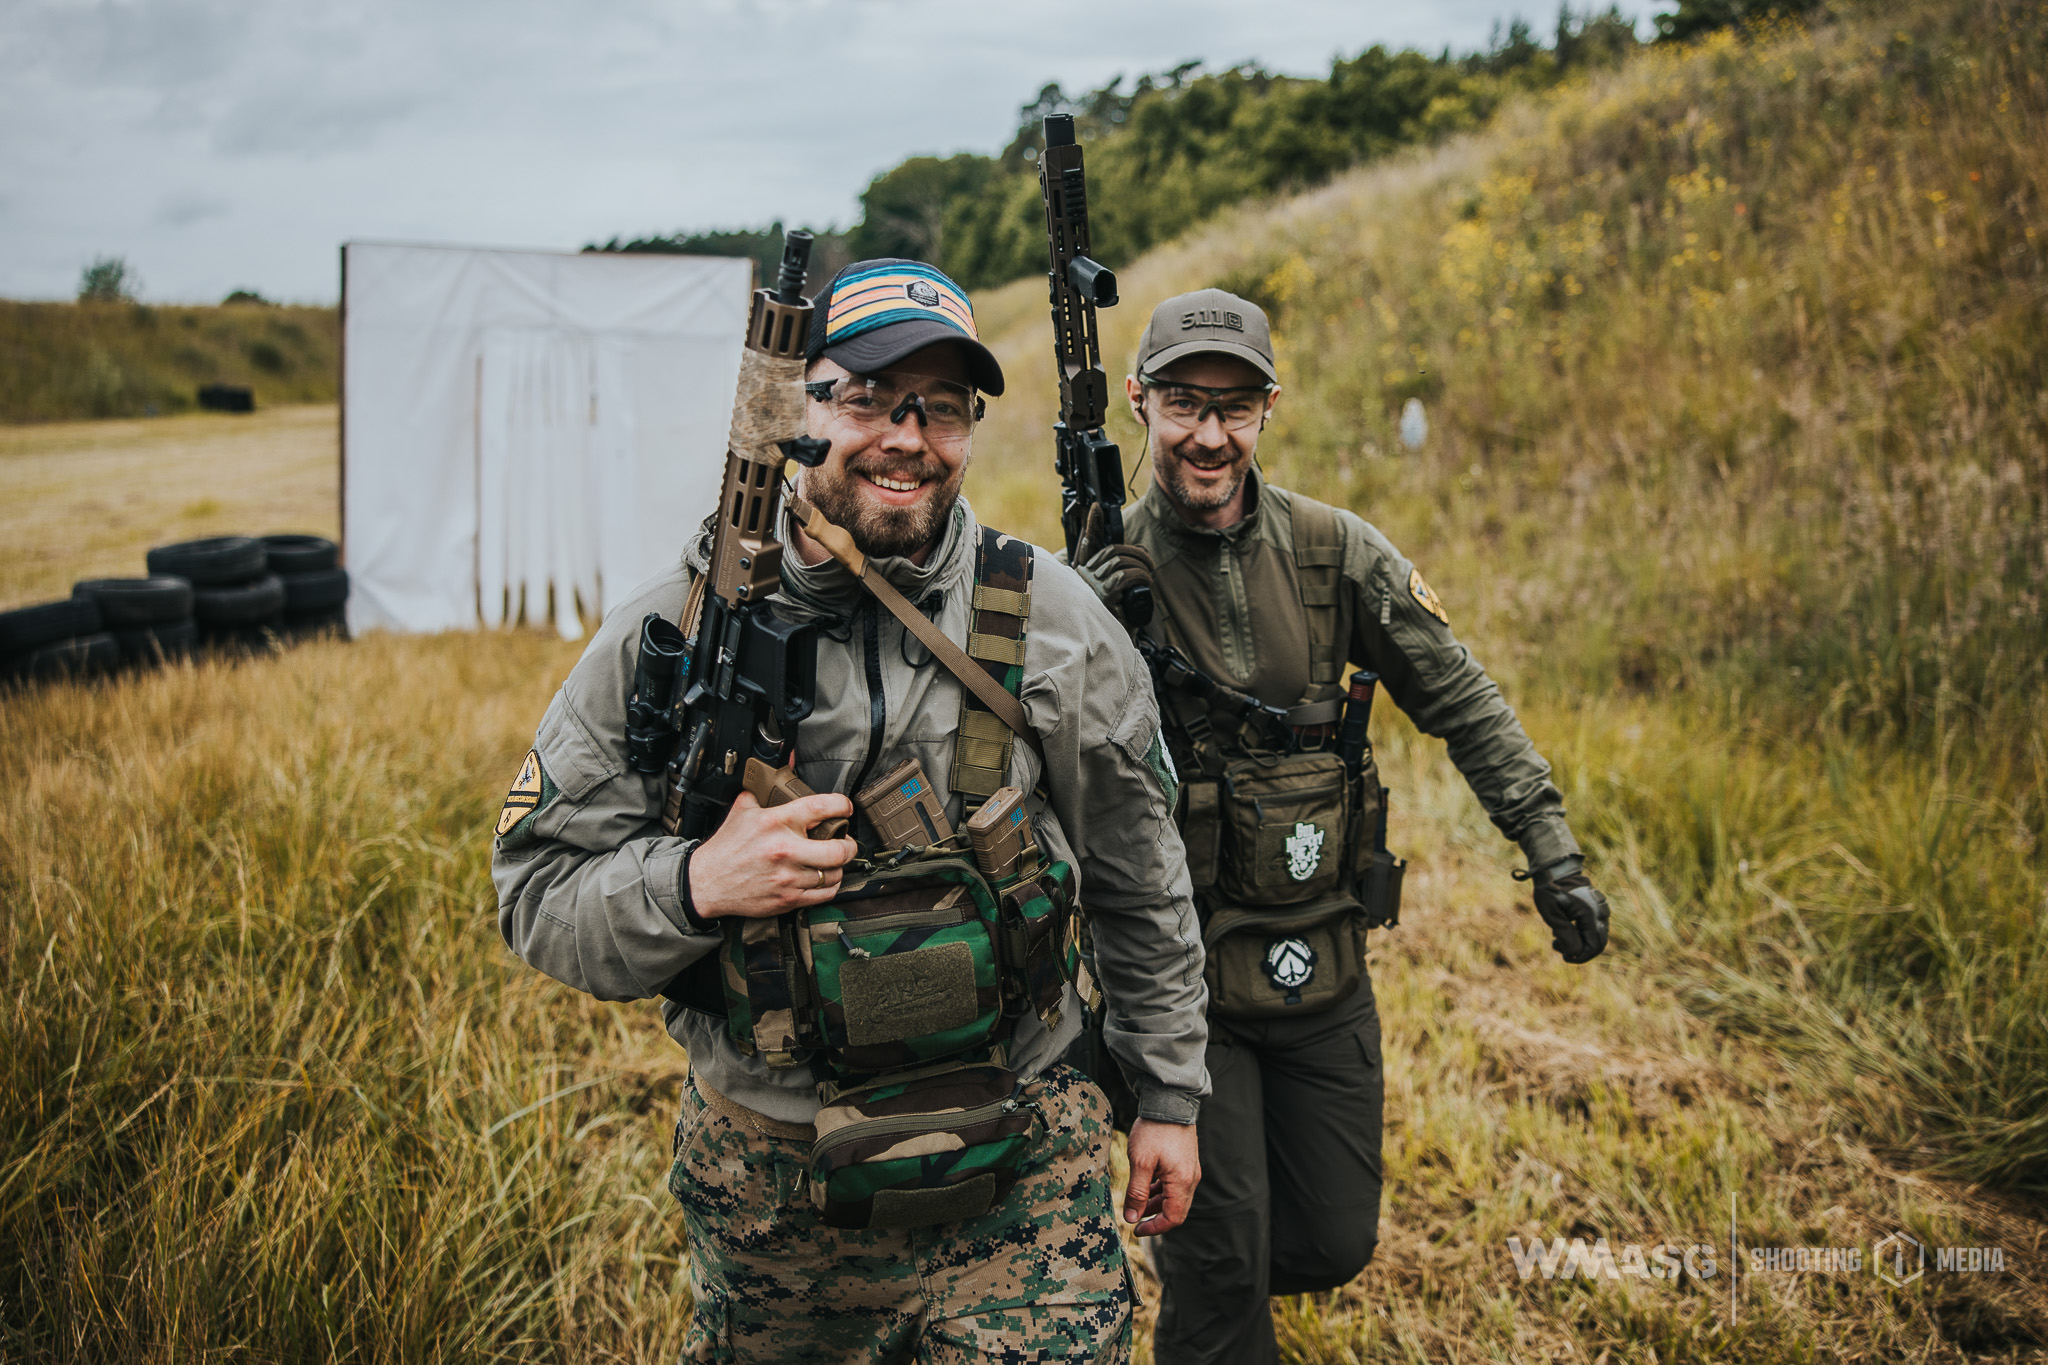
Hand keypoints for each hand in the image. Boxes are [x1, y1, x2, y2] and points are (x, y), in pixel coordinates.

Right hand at [688, 790, 856, 919]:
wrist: (707, 883)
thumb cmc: (726, 849)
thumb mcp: (742, 811)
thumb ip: (762, 791)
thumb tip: (777, 769)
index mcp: (775, 823)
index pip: (820, 807)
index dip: (841, 805)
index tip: (845, 808)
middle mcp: (785, 850)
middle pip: (839, 849)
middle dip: (850, 845)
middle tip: (847, 842)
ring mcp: (788, 877)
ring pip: (834, 874)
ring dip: (838, 867)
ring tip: (833, 861)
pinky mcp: (787, 898)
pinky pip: (824, 894)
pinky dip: (830, 886)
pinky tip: (824, 878)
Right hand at [1075, 542, 1155, 629]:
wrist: (1109, 642)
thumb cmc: (1116, 616)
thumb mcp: (1119, 589)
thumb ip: (1127, 567)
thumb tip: (1143, 548)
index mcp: (1086, 572)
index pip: (1105, 550)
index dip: (1127, 547)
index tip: (1142, 551)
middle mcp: (1086, 576)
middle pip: (1114, 551)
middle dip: (1137, 554)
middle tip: (1151, 565)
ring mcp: (1093, 584)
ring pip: (1120, 561)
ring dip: (1140, 564)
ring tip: (1150, 575)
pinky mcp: (1104, 594)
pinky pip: (1125, 575)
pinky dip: (1140, 575)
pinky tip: (1147, 582)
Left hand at [1124, 1118, 1200, 1235]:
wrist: (1169, 1103)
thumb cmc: (1154, 1131)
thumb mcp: (1140, 1162)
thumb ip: (1137, 1193)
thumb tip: (1132, 1219)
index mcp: (1182, 1182)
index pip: (1173, 1218)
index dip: (1154, 1228)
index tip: (1136, 1230)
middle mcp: (1191, 1179)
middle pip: (1176, 1211)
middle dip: (1155, 1218)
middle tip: (1134, 1218)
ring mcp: (1190, 1170)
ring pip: (1175, 1198)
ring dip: (1157, 1204)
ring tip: (1137, 1203)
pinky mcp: (1186, 1162)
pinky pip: (1175, 1185)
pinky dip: (1161, 1191)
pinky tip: (1146, 1186)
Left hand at [1528, 859, 1610, 963]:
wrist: (1556, 869)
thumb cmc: (1550, 889)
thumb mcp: (1551, 912)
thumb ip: (1564, 934)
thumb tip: (1575, 955)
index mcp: (1590, 914)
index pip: (1593, 946)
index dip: (1580, 957)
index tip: (1564, 957)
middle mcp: (1601, 913)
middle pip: (1598, 944)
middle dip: (1579, 951)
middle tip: (1557, 945)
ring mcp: (1601, 911)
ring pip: (1596, 936)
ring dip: (1578, 942)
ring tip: (1556, 935)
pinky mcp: (1598, 910)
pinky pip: (1594, 928)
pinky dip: (1580, 933)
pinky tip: (1563, 928)